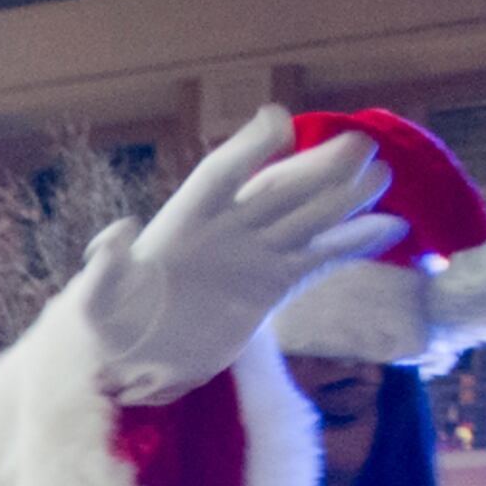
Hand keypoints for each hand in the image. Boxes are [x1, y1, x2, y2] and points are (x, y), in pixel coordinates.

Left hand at [75, 109, 402, 400]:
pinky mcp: (271, 286)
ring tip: (383, 175)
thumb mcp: (93, 300)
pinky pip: (319, 258)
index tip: (279, 123)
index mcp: (182, 224)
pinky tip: (392, 228)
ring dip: (344, 197)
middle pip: (277, 188)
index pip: (220, 176)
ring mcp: (253, 256)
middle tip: (360, 144)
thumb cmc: (105, 325)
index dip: (248, 149)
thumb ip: (104, 268)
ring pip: (306, 217)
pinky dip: (352, 244)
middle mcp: (225, 231)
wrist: (128, 362)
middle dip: (316, 167)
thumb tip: (115, 235)